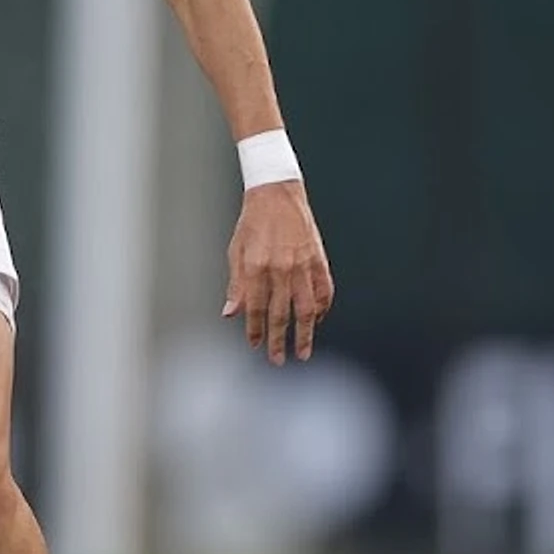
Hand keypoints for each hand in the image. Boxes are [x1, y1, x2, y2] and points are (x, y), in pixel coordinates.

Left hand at [223, 180, 333, 364]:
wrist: (276, 193)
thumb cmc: (252, 223)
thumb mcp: (236, 251)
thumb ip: (236, 284)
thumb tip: (230, 313)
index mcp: (257, 267)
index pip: (256, 308)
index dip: (254, 329)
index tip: (254, 344)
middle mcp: (281, 269)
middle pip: (281, 314)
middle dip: (278, 340)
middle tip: (278, 360)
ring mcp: (302, 265)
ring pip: (306, 308)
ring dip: (305, 333)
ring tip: (303, 351)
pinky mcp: (318, 259)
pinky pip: (324, 291)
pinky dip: (323, 308)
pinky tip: (318, 320)